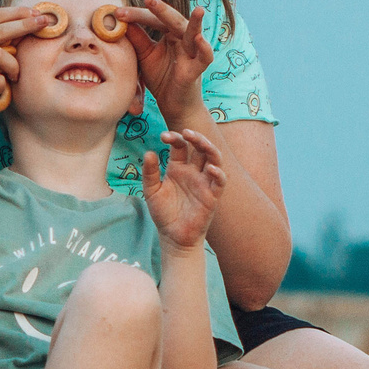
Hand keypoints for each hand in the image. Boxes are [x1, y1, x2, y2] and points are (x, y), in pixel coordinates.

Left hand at [119, 0, 213, 119]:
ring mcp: (191, 53)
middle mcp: (183, 39)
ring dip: (196, 22)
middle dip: (161, 10)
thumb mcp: (145, 56)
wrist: (173, 105)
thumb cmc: (161, 77)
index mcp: (169, 34)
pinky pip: (204, 58)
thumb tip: (120, 21)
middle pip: (172, 20)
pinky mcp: (196, 70)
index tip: (117, 12)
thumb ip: (136, 39)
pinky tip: (199, 39)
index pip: (153, 19)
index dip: (136, 15)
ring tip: (198, 10)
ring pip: (194, 34)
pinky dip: (204, 48)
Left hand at [140, 129, 226, 251]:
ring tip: (200, 142)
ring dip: (210, 148)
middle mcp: (193, 172)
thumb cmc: (164, 213)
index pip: (180, 146)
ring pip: (214, 159)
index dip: (175, 138)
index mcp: (178, 168)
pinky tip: (210, 168)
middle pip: (200, 148)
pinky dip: (218, 173)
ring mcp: (204, 182)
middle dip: (195, 137)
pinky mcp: (212, 196)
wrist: (173, 237)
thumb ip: (150, 173)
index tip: (163, 136)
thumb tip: (148, 152)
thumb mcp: (152, 192)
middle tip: (186, 132)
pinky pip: (220, 182)